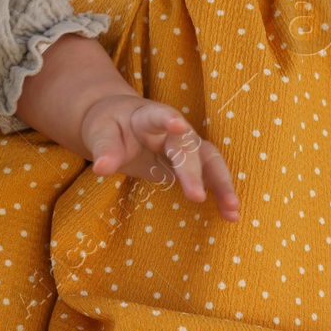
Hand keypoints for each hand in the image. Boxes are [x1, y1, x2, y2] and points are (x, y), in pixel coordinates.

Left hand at [81, 94, 240, 221]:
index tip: (177, 124)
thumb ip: (103, 148)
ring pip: (209, 160)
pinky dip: (220, 193)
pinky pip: (209, 176)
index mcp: (147, 117)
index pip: (158, 116)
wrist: (119, 122)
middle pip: (187, 146)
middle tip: (196, 197)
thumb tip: (101, 168)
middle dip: (193, 171)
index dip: (168, 120)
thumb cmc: (109, 125)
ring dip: (221, 183)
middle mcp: (173, 130)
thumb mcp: (98, 132)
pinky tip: (230, 214)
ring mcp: (186, 146)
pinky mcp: (190, 164)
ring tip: (232, 209)